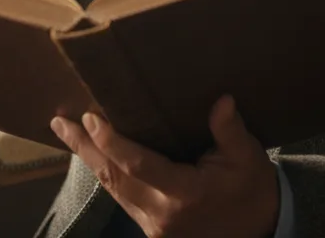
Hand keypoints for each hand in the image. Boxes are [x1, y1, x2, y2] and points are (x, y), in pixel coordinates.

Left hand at [50, 96, 279, 237]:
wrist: (263, 232)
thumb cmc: (254, 191)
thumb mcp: (248, 158)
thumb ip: (229, 130)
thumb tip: (220, 100)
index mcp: (184, 193)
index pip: (137, 164)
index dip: (111, 141)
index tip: (90, 118)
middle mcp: (162, 213)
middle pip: (113, 178)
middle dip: (84, 148)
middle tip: (60, 122)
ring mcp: (154, 226)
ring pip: (113, 190)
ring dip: (89, 160)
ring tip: (68, 133)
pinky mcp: (152, 230)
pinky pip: (122, 199)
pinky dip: (106, 175)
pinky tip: (95, 157)